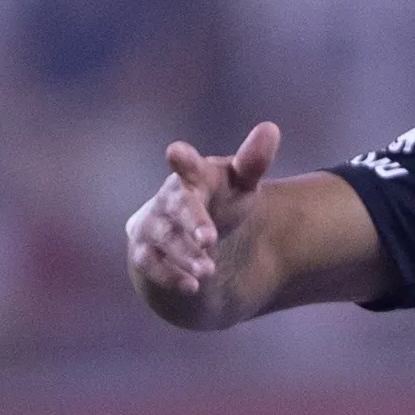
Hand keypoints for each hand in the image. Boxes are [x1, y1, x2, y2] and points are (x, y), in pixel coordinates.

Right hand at [125, 122, 279, 326]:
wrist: (197, 240)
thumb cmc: (222, 202)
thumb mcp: (242, 184)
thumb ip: (253, 162)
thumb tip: (270, 128)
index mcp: (192, 177)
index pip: (186, 165)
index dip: (183, 159)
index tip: (176, 152)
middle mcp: (167, 199)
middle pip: (176, 206)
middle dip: (192, 221)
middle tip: (210, 240)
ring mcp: (151, 226)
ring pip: (163, 239)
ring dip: (185, 255)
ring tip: (209, 270)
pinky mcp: (144, 253)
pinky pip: (150, 264)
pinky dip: (169, 275)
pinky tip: (192, 286)